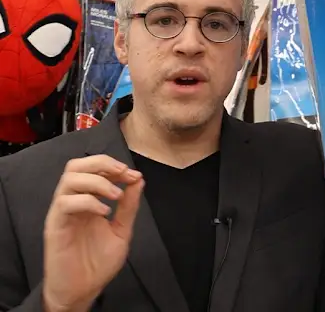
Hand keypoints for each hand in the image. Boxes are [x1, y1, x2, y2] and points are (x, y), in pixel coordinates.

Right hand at [43, 155, 143, 311]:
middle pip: (77, 165)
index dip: (114, 166)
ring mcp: (62, 213)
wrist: (82, 292)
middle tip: (122, 173)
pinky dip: (88, 201)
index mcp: (88, 200)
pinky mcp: (55, 226)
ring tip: (116, 195)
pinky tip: (104, 212)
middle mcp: (73, 202)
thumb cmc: (97, 264)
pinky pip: (65, 203)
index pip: (95, 168)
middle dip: (102, 163)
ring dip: (97, 181)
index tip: (133, 175)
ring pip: (70, 179)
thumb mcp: (122, 230)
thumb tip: (138, 179)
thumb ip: (129, 206)